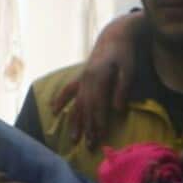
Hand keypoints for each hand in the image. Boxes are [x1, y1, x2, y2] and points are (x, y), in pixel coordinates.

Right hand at [53, 12, 140, 148]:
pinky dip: (60, 100)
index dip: (98, 122)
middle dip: (86, 128)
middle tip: (88, 146)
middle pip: (85, 108)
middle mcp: (86, 80)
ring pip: (76, 104)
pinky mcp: (80, 77)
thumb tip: (118, 110)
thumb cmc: (124, 53)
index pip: (97, 105)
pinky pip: (68, 91)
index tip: (99, 137)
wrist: (114, 36)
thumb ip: (122, 89)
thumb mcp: (128, 69)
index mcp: (98, 78)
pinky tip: (54, 111)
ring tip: (73, 139)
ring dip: (75, 122)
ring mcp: (81, 79)